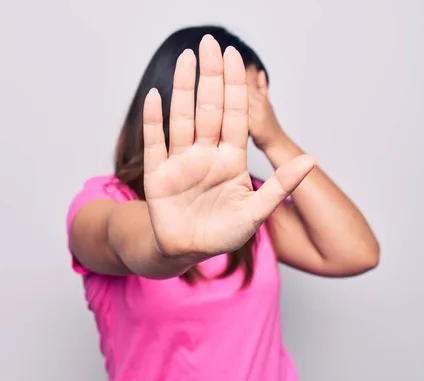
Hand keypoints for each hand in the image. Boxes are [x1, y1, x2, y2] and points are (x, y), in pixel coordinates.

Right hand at [142, 35, 315, 258]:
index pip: (236, 115)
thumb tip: (312, 159)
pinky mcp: (157, 173)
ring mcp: (181, 161)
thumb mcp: (256, 213)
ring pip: (183, 117)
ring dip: (185, 88)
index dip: (237, 87)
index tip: (238, 58)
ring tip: (187, 58)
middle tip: (211, 43)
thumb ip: (280, 185)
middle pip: (210, 108)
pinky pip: (155, 142)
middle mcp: (206, 153)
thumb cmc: (222, 233)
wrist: (187, 251)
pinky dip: (154, 120)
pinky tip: (156, 96)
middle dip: (212, 76)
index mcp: (231, 159)